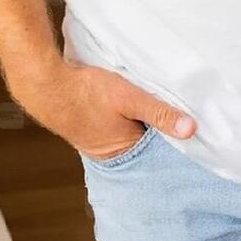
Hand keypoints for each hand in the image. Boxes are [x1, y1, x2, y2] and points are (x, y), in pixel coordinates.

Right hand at [7, 56, 196, 159]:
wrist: (46, 85)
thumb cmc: (86, 92)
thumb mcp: (130, 98)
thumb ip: (159, 112)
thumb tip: (191, 129)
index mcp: (124, 153)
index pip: (159, 153)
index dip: (175, 142)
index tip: (194, 133)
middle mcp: (112, 154)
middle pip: (145, 146)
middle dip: (160, 136)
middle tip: (180, 122)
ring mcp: (99, 143)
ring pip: (131, 136)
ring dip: (142, 126)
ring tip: (157, 113)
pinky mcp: (91, 130)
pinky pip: (117, 129)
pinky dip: (127, 121)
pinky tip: (131, 110)